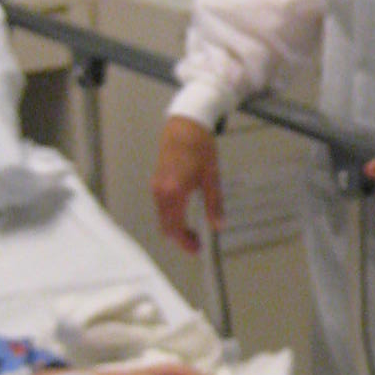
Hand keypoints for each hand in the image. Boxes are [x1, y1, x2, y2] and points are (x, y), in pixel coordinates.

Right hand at [153, 117, 222, 250]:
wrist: (184, 124)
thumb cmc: (200, 148)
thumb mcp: (212, 176)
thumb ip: (214, 203)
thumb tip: (218, 226)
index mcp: (174, 192)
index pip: (175, 228)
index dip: (185, 242)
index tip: (198, 249)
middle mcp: (161, 192)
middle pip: (166, 227)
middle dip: (180, 239)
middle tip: (198, 244)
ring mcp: (156, 187)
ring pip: (162, 218)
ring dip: (176, 228)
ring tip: (194, 231)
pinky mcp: (156, 182)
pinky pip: (161, 207)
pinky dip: (172, 217)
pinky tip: (186, 215)